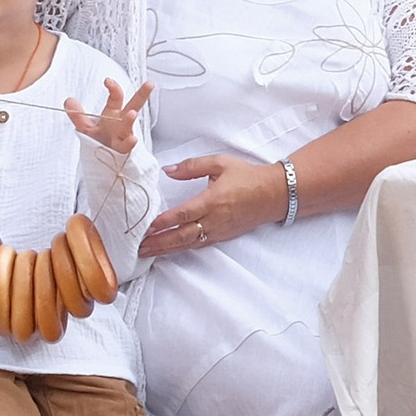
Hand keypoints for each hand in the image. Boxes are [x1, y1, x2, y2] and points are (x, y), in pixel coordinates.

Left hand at [66, 77, 152, 155]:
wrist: (106, 162)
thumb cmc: (101, 142)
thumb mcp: (86, 128)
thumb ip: (77, 115)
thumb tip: (68, 101)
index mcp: (113, 114)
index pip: (116, 98)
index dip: (113, 88)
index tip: (107, 81)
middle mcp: (121, 123)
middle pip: (133, 106)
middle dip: (142, 95)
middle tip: (149, 84)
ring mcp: (124, 136)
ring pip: (128, 126)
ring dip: (129, 120)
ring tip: (132, 113)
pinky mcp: (123, 149)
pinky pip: (126, 146)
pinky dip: (129, 143)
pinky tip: (132, 139)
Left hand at [141, 155, 281, 257]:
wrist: (275, 194)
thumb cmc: (248, 176)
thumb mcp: (220, 163)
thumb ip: (192, 166)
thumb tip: (169, 170)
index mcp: (212, 200)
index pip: (182, 215)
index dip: (163, 223)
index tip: (146, 228)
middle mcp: (215, 219)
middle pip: (182, 235)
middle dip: (160, 243)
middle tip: (140, 248)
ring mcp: (220, 230)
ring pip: (189, 244)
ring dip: (168, 249)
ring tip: (149, 252)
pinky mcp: (224, 236)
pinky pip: (200, 244)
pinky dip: (183, 249)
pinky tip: (171, 250)